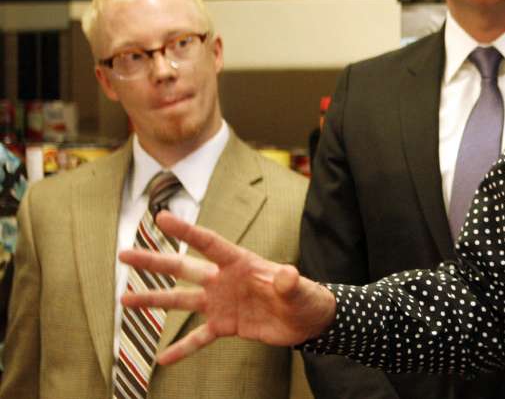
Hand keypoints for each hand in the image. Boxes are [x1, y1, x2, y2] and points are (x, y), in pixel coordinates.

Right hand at [119, 210, 336, 364]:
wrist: (307, 322)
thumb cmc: (305, 297)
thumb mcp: (300, 289)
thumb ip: (289, 282)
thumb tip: (286, 274)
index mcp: (240, 263)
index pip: (209, 243)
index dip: (186, 230)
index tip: (161, 216)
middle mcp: (224, 280)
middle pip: (184, 268)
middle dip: (155, 261)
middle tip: (124, 254)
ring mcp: (222, 303)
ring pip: (182, 301)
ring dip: (154, 300)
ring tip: (125, 299)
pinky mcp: (225, 326)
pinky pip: (199, 338)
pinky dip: (181, 349)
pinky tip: (160, 359)